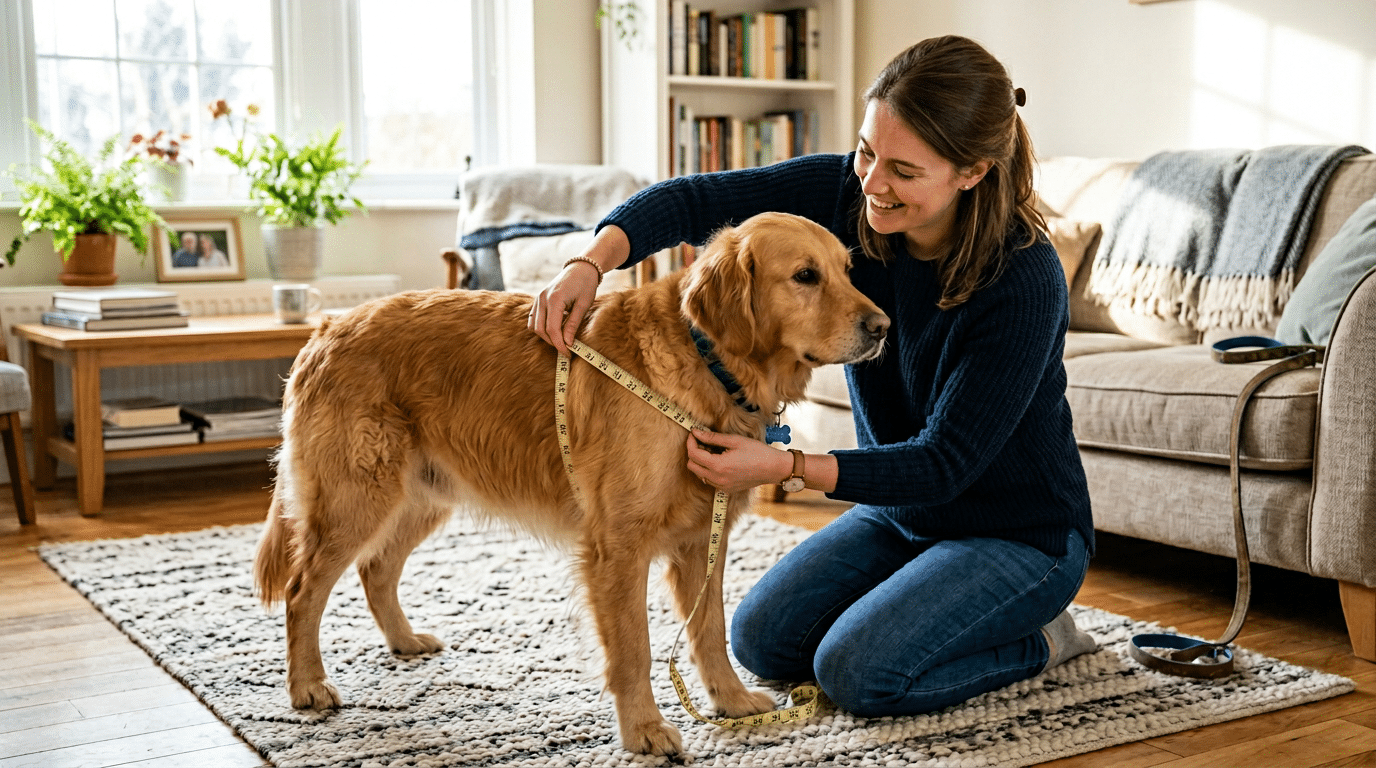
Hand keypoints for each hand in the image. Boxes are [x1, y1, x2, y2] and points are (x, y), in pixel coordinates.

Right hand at [528, 225, 628, 355]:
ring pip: (534, 326)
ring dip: (546, 336)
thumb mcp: (583, 305)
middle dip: (553, 342)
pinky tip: (556, 329)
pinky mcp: (538, 299)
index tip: (568, 354)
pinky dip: (542, 327)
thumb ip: (573, 324)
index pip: (552, 329)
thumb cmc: (585, 285)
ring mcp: (538, 298)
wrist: (581, 268)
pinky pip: (534, 318)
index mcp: (554, 299)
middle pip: (540, 329)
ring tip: (561, 339)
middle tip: (566, 349)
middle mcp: (542, 298)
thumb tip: (568, 343)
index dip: (559, 344)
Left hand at [686, 429, 792, 492]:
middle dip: (693, 452)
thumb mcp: (734, 440)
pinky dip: (709, 470)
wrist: (773, 468)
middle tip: (702, 441)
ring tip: (712, 451)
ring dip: (701, 462)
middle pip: (692, 466)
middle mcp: (717, 479)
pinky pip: (710, 480)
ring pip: (699, 474)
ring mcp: (721, 486)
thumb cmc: (756, 452)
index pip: (693, 454)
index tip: (693, 433)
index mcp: (718, 466)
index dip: (690, 442)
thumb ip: (712, 437)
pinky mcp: (726, 490)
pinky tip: (720, 461)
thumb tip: (696, 432)